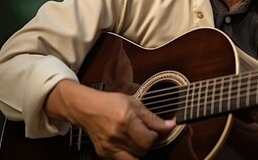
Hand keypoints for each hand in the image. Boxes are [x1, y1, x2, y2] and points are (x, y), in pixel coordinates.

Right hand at [46, 80, 175, 158]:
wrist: (86, 109)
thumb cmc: (110, 103)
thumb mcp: (134, 104)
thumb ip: (153, 118)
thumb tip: (171, 125)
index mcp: (125, 121)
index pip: (149, 139)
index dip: (156, 135)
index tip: (156, 130)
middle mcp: (116, 136)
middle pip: (143, 151)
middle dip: (148, 143)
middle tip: (144, 133)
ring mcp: (108, 147)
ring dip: (139, 151)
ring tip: (137, 140)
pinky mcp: (104, 154)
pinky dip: (129, 155)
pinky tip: (127, 144)